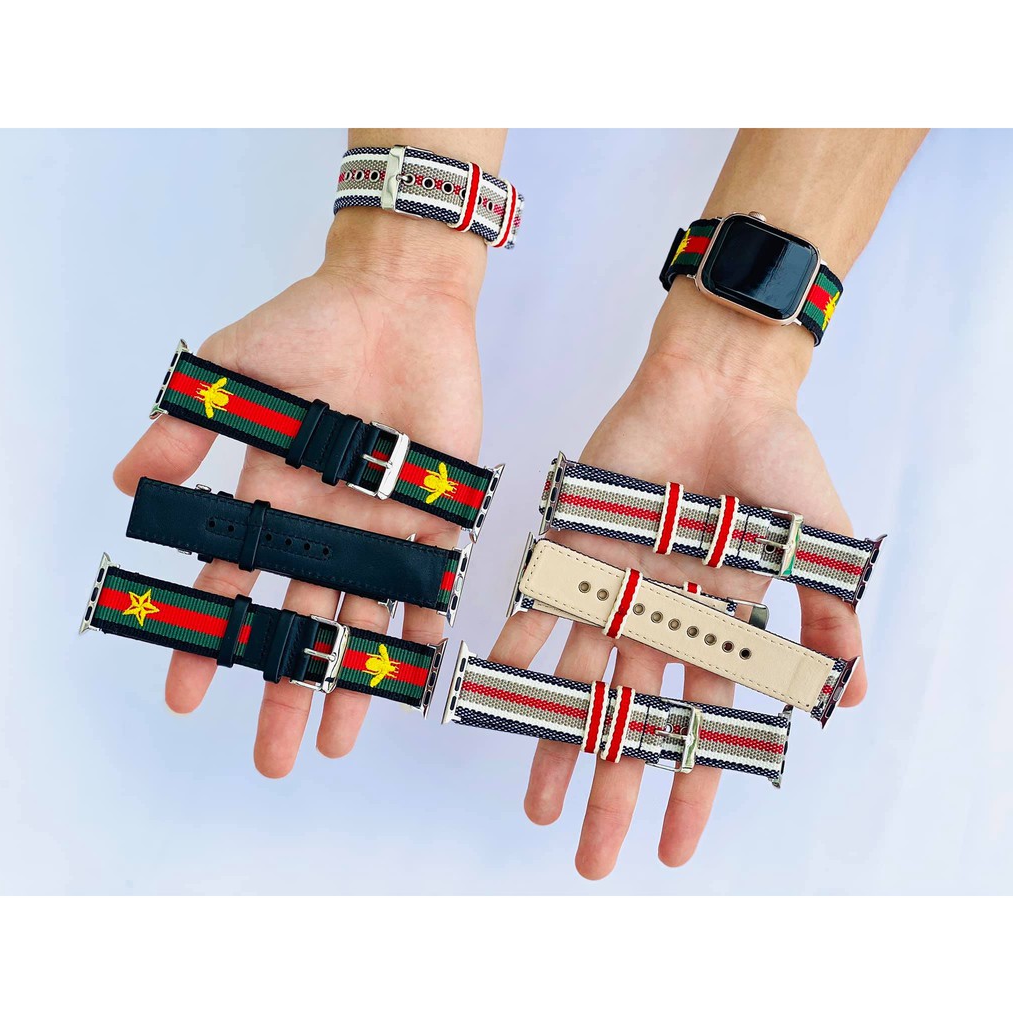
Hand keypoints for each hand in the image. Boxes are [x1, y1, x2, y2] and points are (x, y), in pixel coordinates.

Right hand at [114, 210, 485, 775]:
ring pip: (365, 612)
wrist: (397, 295)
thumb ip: (184, 429)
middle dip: (288, 681)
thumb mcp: (233, 374)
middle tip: (276, 754)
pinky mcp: (439, 506)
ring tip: (342, 738)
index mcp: (274, 494)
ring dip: (353, 672)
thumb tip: (124, 486)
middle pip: (302, 614)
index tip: (189, 694)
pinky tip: (418, 671)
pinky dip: (427, 620)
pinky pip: (434, 576)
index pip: (236, 580)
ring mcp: (383, 519)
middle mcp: (327, 519)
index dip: (212, 634)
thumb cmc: (311, 323)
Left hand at [490, 284, 867, 877]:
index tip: (675, 850)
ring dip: (557, 737)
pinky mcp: (577, 545)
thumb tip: (851, 697)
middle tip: (591, 854)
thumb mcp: (815, 547)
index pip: (702, 722)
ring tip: (537, 804)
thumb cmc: (776, 457)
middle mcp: (660, 613)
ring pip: (580, 678)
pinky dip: (520, 646)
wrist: (721, 385)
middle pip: (633, 716)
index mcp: (717, 621)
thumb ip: (829, 617)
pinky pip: (541, 605)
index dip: (690, 785)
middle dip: (614, 785)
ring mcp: (615, 584)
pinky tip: (497, 696)